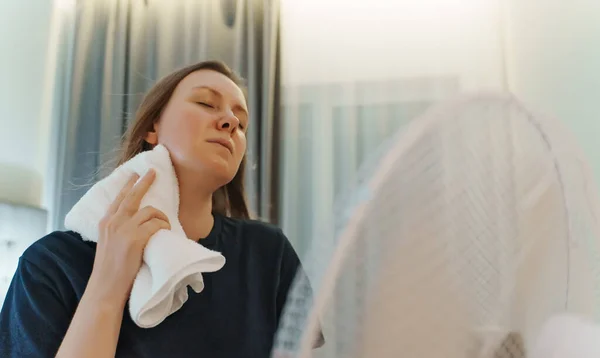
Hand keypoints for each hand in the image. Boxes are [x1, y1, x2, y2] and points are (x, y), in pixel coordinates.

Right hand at [87, 169, 169, 305]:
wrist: (105, 287)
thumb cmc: (109, 270)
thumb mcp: (107, 244)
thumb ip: (117, 230)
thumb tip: (134, 222)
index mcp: (105, 223)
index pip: (118, 198)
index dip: (129, 185)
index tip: (135, 174)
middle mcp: (113, 222)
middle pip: (132, 195)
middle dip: (144, 182)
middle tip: (153, 172)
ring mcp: (124, 229)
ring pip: (150, 211)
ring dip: (161, 217)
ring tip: (165, 224)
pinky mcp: (135, 239)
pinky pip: (156, 224)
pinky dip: (163, 226)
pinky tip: (165, 232)